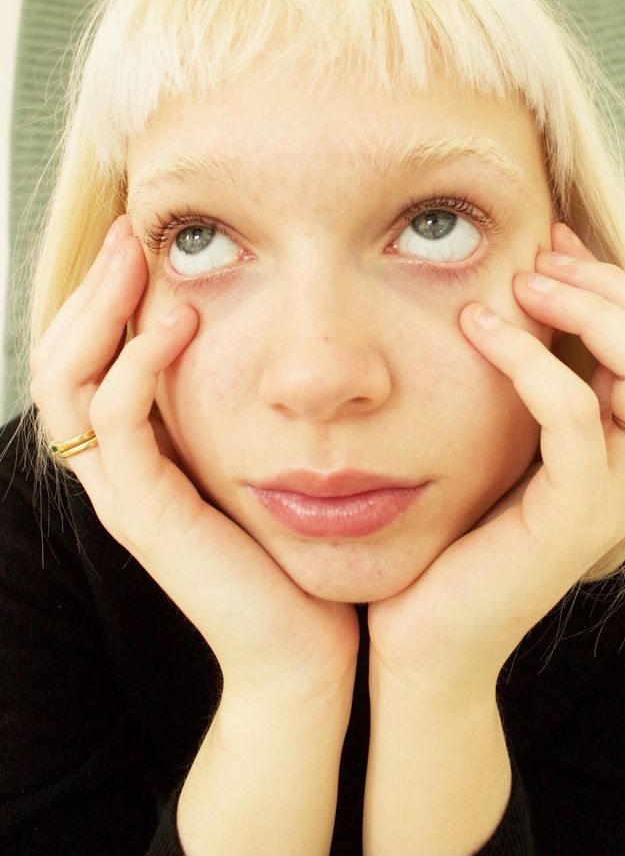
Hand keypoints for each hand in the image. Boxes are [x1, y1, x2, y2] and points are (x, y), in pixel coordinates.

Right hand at [30, 215, 358, 699]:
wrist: (307, 647)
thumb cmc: (294, 549)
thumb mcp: (261, 457)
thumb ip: (242, 403)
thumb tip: (267, 330)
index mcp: (139, 454)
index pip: (86, 359)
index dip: (102, 296)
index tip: (145, 239)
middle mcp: (117, 472)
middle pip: (60, 361)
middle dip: (92, 290)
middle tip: (131, 233)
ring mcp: (124, 496)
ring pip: (68, 386)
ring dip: (100, 314)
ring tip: (142, 259)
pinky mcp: (149, 518)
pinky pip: (116, 430)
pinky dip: (135, 369)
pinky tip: (176, 325)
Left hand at [366, 222, 624, 697]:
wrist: (426, 632)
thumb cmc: (452, 527)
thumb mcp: (499, 433)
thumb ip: (523, 375)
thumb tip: (510, 287)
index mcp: (624, 442)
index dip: (613, 278)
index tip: (549, 241)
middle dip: (608, 284)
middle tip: (537, 260)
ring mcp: (615, 494)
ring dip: (586, 308)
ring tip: (517, 285)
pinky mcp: (574, 517)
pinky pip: (576, 414)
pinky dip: (532, 359)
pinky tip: (479, 328)